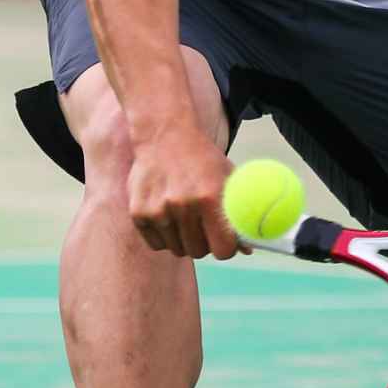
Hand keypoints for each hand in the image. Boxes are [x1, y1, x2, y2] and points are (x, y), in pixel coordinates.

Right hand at [125, 127, 240, 259]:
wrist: (165, 136)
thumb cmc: (203, 161)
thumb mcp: (228, 179)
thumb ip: (239, 213)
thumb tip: (248, 249)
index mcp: (209, 196)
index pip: (222, 250)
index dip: (226, 248)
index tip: (225, 241)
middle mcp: (182, 204)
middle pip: (199, 252)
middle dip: (205, 243)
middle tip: (204, 226)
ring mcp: (158, 210)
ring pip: (177, 249)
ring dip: (184, 239)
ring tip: (185, 215)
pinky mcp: (139, 212)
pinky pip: (157, 244)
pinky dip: (164, 236)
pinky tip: (168, 214)